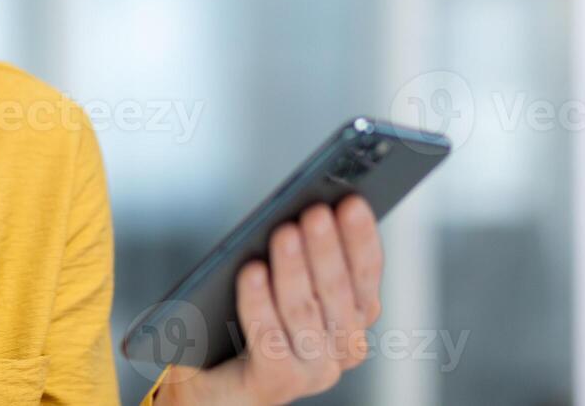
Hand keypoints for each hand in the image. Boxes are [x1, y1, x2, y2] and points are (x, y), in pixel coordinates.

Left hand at [155, 197, 383, 405]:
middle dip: (326, 247)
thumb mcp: (286, 281)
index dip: (360, 238)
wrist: (219, 377)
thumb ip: (302, 253)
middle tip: (315, 212)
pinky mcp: (277, 381)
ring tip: (284, 232)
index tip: (352, 203)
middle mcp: (342, 347)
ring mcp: (312, 369)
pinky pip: (268, 337)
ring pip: (303, 311)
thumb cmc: (254, 318)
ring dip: (294, 268)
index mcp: (354, 317)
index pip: (365, 273)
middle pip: (337, 291)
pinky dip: (259, 301)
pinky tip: (251, 272)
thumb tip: (303, 210)